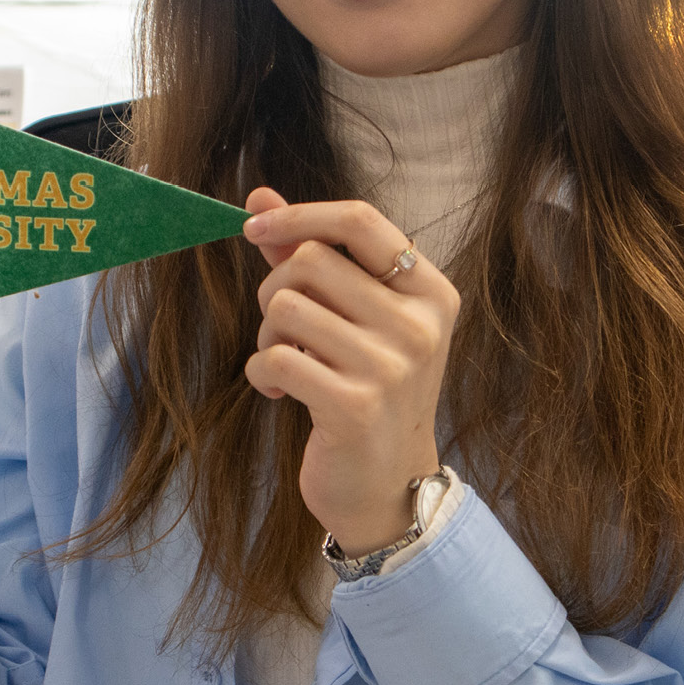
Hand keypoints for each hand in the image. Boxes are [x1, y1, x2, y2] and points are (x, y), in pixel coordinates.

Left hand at [242, 188, 458, 556]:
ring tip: (287, 362)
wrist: (388, 487)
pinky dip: (261, 371)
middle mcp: (419, 325)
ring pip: (285, 306)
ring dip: (268, 333)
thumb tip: (260, 197)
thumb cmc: (368, 390)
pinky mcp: (354, 406)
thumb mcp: (355, 319)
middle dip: (275, 287)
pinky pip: (273, 357)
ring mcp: (391, 367)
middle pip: (310, 259)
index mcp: (430, 294)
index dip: (298, 215)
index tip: (253, 227)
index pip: (361, 220)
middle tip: (283, 326)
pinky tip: (279, 391)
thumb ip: (313, 254)